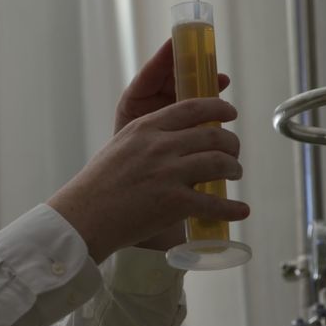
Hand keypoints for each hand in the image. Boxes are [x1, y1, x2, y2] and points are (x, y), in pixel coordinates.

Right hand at [116, 40, 232, 251]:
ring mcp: (168, 173)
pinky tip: (241, 210)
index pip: (192, 108)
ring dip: (234, 169)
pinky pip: (215, 204)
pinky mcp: (174, 202)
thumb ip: (149, 137)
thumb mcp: (121, 146)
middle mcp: (159, 146)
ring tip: (233, 175)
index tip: (229, 113)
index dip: (218, 108)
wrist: (84, 217)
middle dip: (231, 144)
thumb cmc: (99, 185)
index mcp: (145, 127)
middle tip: (233, 153)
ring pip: (219, 163)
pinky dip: (233, 208)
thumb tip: (181, 137)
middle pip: (213, 136)